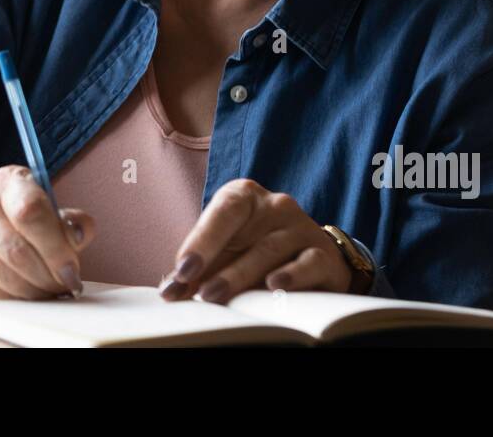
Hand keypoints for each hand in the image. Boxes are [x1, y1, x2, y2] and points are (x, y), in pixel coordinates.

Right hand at [0, 165, 95, 298]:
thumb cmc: (22, 212)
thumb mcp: (49, 205)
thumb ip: (71, 221)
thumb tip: (79, 236)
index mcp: (8, 182)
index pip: (31, 212)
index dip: (55, 248)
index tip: (72, 272)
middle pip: (16, 251)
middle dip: (47, 278)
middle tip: (64, 287)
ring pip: (2, 277)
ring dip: (32, 294)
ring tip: (48, 292)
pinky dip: (12, 302)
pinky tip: (24, 296)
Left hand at [159, 179, 356, 303]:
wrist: (311, 258)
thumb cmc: (256, 251)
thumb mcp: (226, 254)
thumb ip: (198, 270)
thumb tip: (169, 291)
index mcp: (244, 196)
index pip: (222, 212)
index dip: (201, 240)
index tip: (182, 271)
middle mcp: (274, 205)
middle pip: (244, 232)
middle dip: (217, 264)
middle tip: (198, 293)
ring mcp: (301, 226)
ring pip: (270, 250)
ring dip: (242, 275)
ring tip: (219, 296)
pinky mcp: (323, 253)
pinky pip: (308, 262)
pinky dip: (292, 275)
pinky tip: (274, 286)